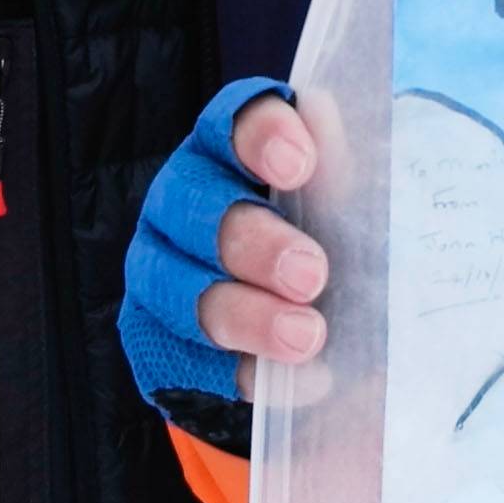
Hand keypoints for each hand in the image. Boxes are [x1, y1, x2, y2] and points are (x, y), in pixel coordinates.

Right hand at [117, 78, 330, 420]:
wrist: (311, 341)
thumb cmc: (333, 250)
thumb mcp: (349, 213)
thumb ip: (344, 176)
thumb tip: (341, 131)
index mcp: (228, 151)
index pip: (232, 122)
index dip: (261, 136)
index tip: (301, 167)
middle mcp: (180, 202)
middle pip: (197, 205)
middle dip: (253, 241)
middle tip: (312, 273)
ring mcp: (157, 272)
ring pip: (181, 289)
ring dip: (246, 314)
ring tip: (307, 335)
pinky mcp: (155, 341)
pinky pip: (187, 360)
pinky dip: (244, 372)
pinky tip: (301, 381)